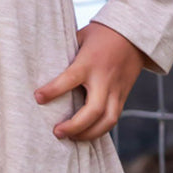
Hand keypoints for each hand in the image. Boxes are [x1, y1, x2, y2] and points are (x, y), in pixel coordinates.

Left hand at [35, 21, 145, 142]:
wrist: (135, 35)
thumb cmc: (101, 34)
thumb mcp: (81, 37)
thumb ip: (66, 54)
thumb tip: (42, 66)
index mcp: (90, 62)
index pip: (70, 79)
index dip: (53, 91)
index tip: (37, 97)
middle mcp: (104, 79)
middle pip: (94, 110)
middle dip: (75, 126)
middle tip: (57, 132)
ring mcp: (116, 90)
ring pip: (108, 121)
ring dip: (89, 134)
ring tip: (71, 138)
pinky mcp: (123, 97)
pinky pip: (113, 119)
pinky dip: (99, 130)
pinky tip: (85, 134)